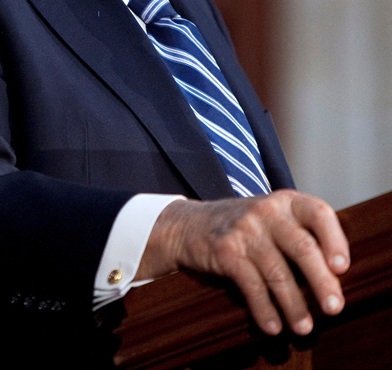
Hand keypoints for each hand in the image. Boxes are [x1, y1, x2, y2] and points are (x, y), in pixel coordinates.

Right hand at [138, 189, 349, 336]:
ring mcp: (243, 229)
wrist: (187, 224)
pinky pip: (251, 285)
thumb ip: (302, 235)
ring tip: (303, 327)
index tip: (342, 268)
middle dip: (321, 282)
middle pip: (302, 248)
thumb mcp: (272, 219)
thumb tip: (335, 280)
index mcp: (285, 201)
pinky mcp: (225, 250)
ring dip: (294, 305)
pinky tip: (272, 326)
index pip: (319, 213)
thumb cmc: (243, 227)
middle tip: (333, 308)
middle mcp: (265, 210)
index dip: (335, 240)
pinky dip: (264, 309)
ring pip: (278, 273)